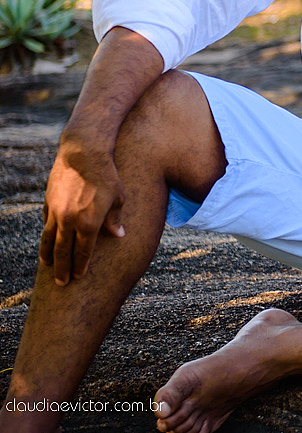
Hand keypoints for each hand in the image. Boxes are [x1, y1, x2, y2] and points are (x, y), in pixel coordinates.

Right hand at [40, 140, 126, 285]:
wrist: (83, 153)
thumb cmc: (108, 175)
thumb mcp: (118, 198)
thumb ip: (115, 220)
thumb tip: (118, 236)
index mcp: (88, 223)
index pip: (83, 251)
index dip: (81, 265)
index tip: (79, 276)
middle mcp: (69, 220)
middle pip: (63, 251)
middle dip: (62, 268)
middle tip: (61, 282)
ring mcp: (56, 212)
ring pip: (49, 239)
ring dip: (49, 254)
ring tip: (48, 265)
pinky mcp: (49, 202)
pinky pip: (47, 223)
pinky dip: (48, 234)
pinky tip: (48, 241)